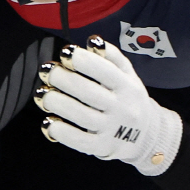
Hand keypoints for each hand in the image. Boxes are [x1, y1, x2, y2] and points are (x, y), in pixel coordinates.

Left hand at [35, 35, 182, 175]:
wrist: (147, 135)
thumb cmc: (128, 97)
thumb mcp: (128, 74)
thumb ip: (111, 56)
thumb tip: (93, 41)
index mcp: (128, 86)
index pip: (105, 71)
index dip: (83, 60)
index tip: (65, 53)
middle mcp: (122, 108)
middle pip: (88, 92)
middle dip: (62, 79)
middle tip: (46, 71)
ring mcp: (112, 129)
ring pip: (82, 116)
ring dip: (57, 103)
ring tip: (42, 94)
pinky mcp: (103, 147)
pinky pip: (81, 142)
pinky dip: (63, 132)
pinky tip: (48, 122)